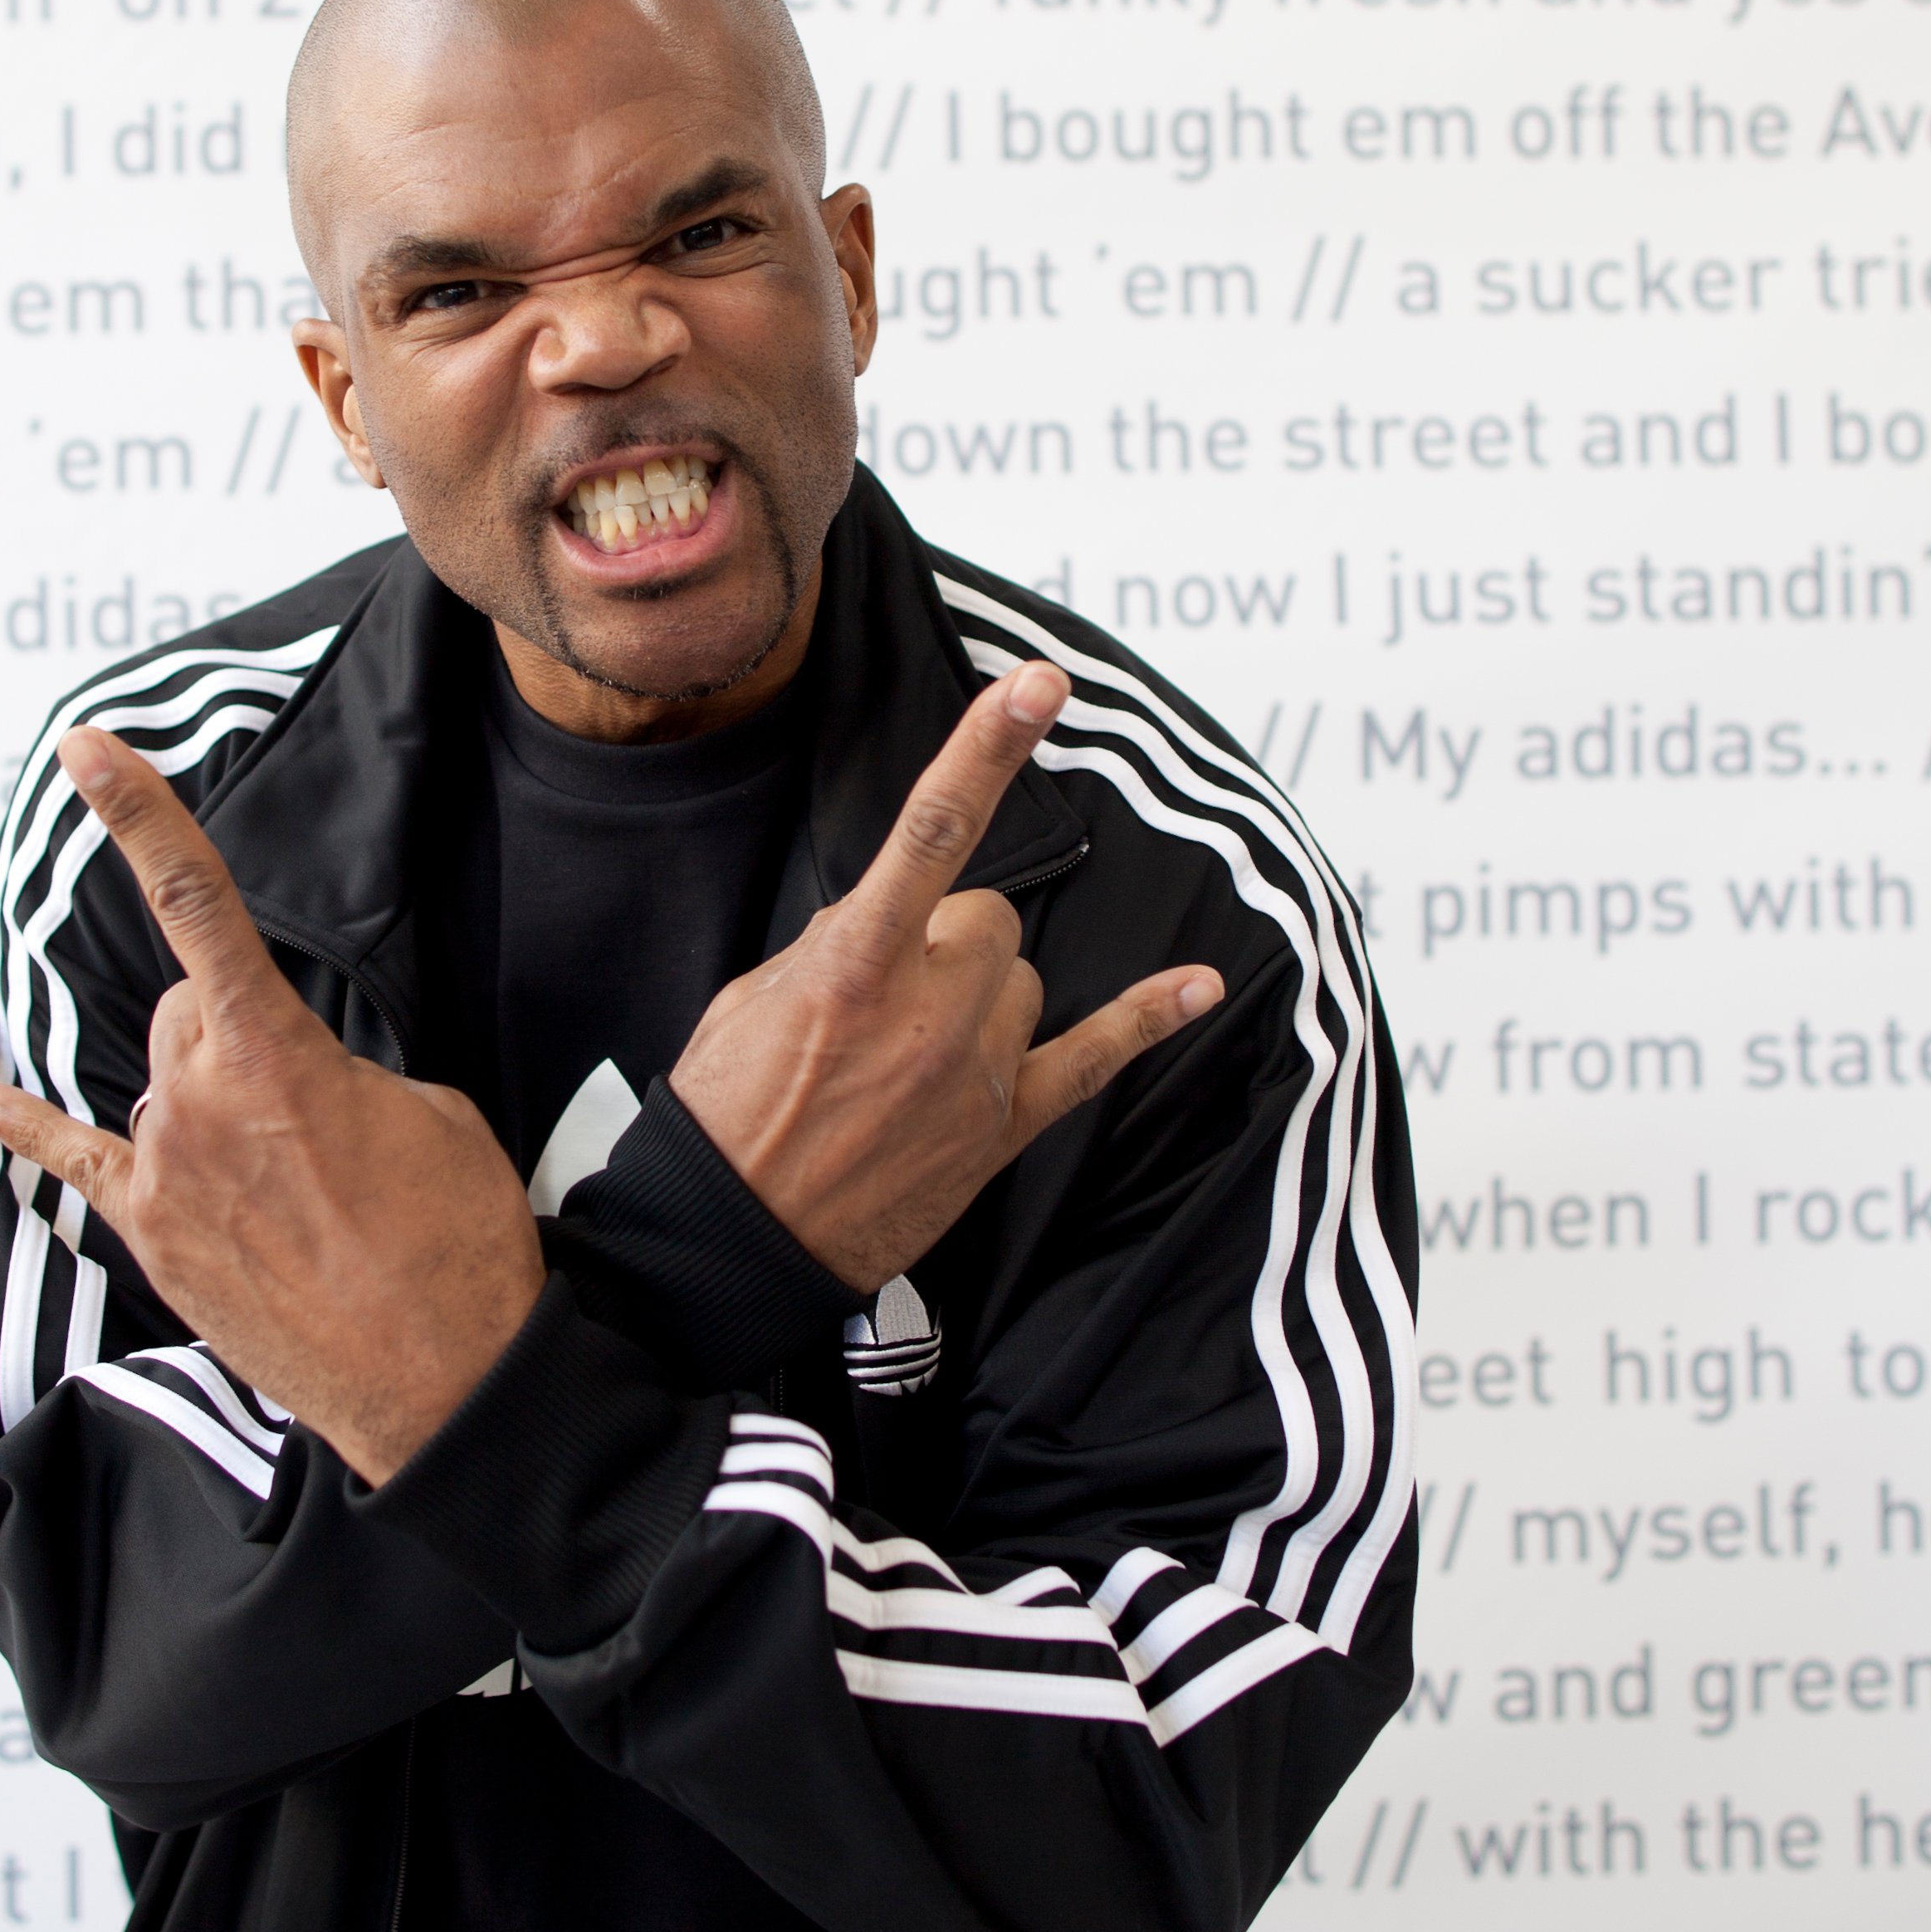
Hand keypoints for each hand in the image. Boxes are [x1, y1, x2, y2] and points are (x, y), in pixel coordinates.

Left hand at [0, 727, 543, 1488]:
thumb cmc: (457, 1240)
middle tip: (323, 1114)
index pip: (195, 904)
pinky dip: (30, 1127)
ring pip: (161, 1084)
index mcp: (275, 1052)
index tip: (85, 747)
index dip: (138, 813)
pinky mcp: (153, 1239)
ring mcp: (164, 1175)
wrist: (445, 1382)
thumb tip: (292, 1081)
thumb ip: (340, 1066)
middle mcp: (196, 1102)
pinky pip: (73, 1163)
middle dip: (240, 1032)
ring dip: (210, 1100)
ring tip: (293, 1182)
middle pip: (187, 1012)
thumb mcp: (427, 1111)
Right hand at [669, 661, 1222, 1295]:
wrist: (733, 1243)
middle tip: (882, 1000)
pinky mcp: (1003, 1128)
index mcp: (852, 965)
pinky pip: (1094, 1060)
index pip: (933, 833)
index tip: (1037, 688)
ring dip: (981, 995)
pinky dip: (1150, 1019)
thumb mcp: (752, 1001)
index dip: (986, 751)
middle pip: (988, 919)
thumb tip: (889, 925)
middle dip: (945, 938)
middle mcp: (929, 1011)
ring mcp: (976, 1073)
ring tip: (910, 1055)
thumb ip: (834, 948)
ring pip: (1022, 982)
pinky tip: (1200, 985)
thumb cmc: (730, 1117)